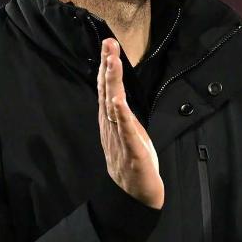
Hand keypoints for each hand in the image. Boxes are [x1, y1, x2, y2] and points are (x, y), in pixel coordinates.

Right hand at [97, 38, 163, 208]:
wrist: (135, 197)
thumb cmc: (133, 164)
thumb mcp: (128, 133)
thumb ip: (122, 116)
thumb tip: (117, 96)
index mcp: (111, 123)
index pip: (106, 89)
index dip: (106, 67)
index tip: (107, 46)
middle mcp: (110, 128)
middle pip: (107, 93)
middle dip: (107, 67)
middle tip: (108, 44)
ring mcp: (119, 139)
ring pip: (114, 108)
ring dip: (112, 84)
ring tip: (112, 63)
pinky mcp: (131, 152)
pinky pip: (125, 132)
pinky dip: (121, 116)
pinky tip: (118, 101)